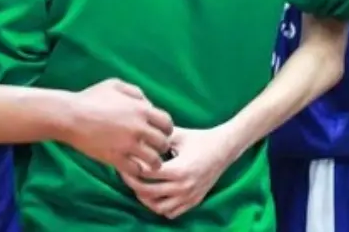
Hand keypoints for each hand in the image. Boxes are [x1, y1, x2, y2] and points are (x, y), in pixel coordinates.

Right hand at [65, 79, 172, 175]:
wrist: (69, 115)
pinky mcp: (116, 158)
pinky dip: (137, 170)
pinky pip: (136, 170)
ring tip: (146, 161)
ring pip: (154, 160)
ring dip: (152, 161)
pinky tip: (132, 166)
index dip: (165, 129)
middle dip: (160, 146)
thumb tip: (147, 103)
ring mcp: (128, 144)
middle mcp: (139, 128)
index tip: (158, 133)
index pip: (167, 123)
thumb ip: (135, 92)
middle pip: (163, 143)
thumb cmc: (90, 98)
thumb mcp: (114, 85)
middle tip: (152, 147)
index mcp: (141, 109)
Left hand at [119, 125, 234, 218]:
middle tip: (125, 173)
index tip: (125, 160)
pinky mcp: (194, 201)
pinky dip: (159, 206)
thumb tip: (135, 135)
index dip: (132, 168)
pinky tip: (154, 194)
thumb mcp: (176, 135)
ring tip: (138, 185)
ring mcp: (189, 196)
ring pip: (159, 207)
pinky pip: (171, 212)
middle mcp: (184, 186)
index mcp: (179, 169)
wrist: (224, 149)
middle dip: (133, 183)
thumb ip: (156, 137)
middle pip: (148, 192)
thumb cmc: (199, 139)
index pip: (146, 174)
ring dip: (145, 198)